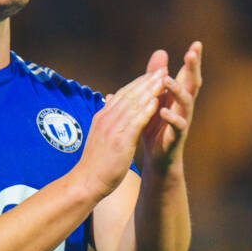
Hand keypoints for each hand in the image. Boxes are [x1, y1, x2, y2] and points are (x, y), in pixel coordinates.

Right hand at [77, 68, 166, 197]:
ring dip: (150, 90)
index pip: (122, 94)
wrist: (87, 181)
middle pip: (129, 94)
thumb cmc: (95, 162)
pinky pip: (136, 121)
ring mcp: (112, 128)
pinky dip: (146, 109)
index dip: (138, 82)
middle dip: (147, 80)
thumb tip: (109, 108)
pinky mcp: (120, 140)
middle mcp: (106, 118)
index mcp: (102, 117)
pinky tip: (157, 101)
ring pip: (134, 104)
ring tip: (164, 79)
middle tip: (162, 69)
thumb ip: (106, 121)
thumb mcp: (100, 136)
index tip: (152, 74)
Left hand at [141, 41, 202, 171]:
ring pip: (186, 102)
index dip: (194, 60)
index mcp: (179, 96)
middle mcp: (185, 106)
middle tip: (192, 52)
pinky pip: (178, 125)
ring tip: (167, 80)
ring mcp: (184, 120)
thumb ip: (157, 76)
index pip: (188, 74)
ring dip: (178, 90)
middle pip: (193, 84)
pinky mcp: (177, 136)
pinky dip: (171, 117)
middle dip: (193, 68)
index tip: (197, 43)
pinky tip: (163, 111)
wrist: (158, 158)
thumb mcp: (155, 97)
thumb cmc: (156, 125)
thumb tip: (161, 51)